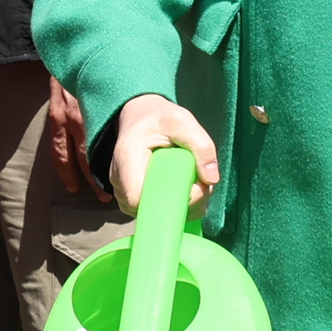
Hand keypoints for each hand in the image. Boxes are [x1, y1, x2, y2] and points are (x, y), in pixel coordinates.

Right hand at [99, 92, 217, 213]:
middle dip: (183, 204)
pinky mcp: (134, 197)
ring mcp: (124, 191)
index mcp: (127, 160)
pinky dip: (176, 205)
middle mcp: (119, 180)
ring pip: (154, 213)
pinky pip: (154, 210)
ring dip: (182, 206)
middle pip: (149, 210)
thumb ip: (201, 145)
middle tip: (201, 183)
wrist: (140, 117)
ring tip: (194, 182)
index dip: (168, 203)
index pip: (138, 200)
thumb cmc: (159, 118)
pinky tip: (187, 188)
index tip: (193, 187)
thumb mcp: (183, 121)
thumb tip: (211, 179)